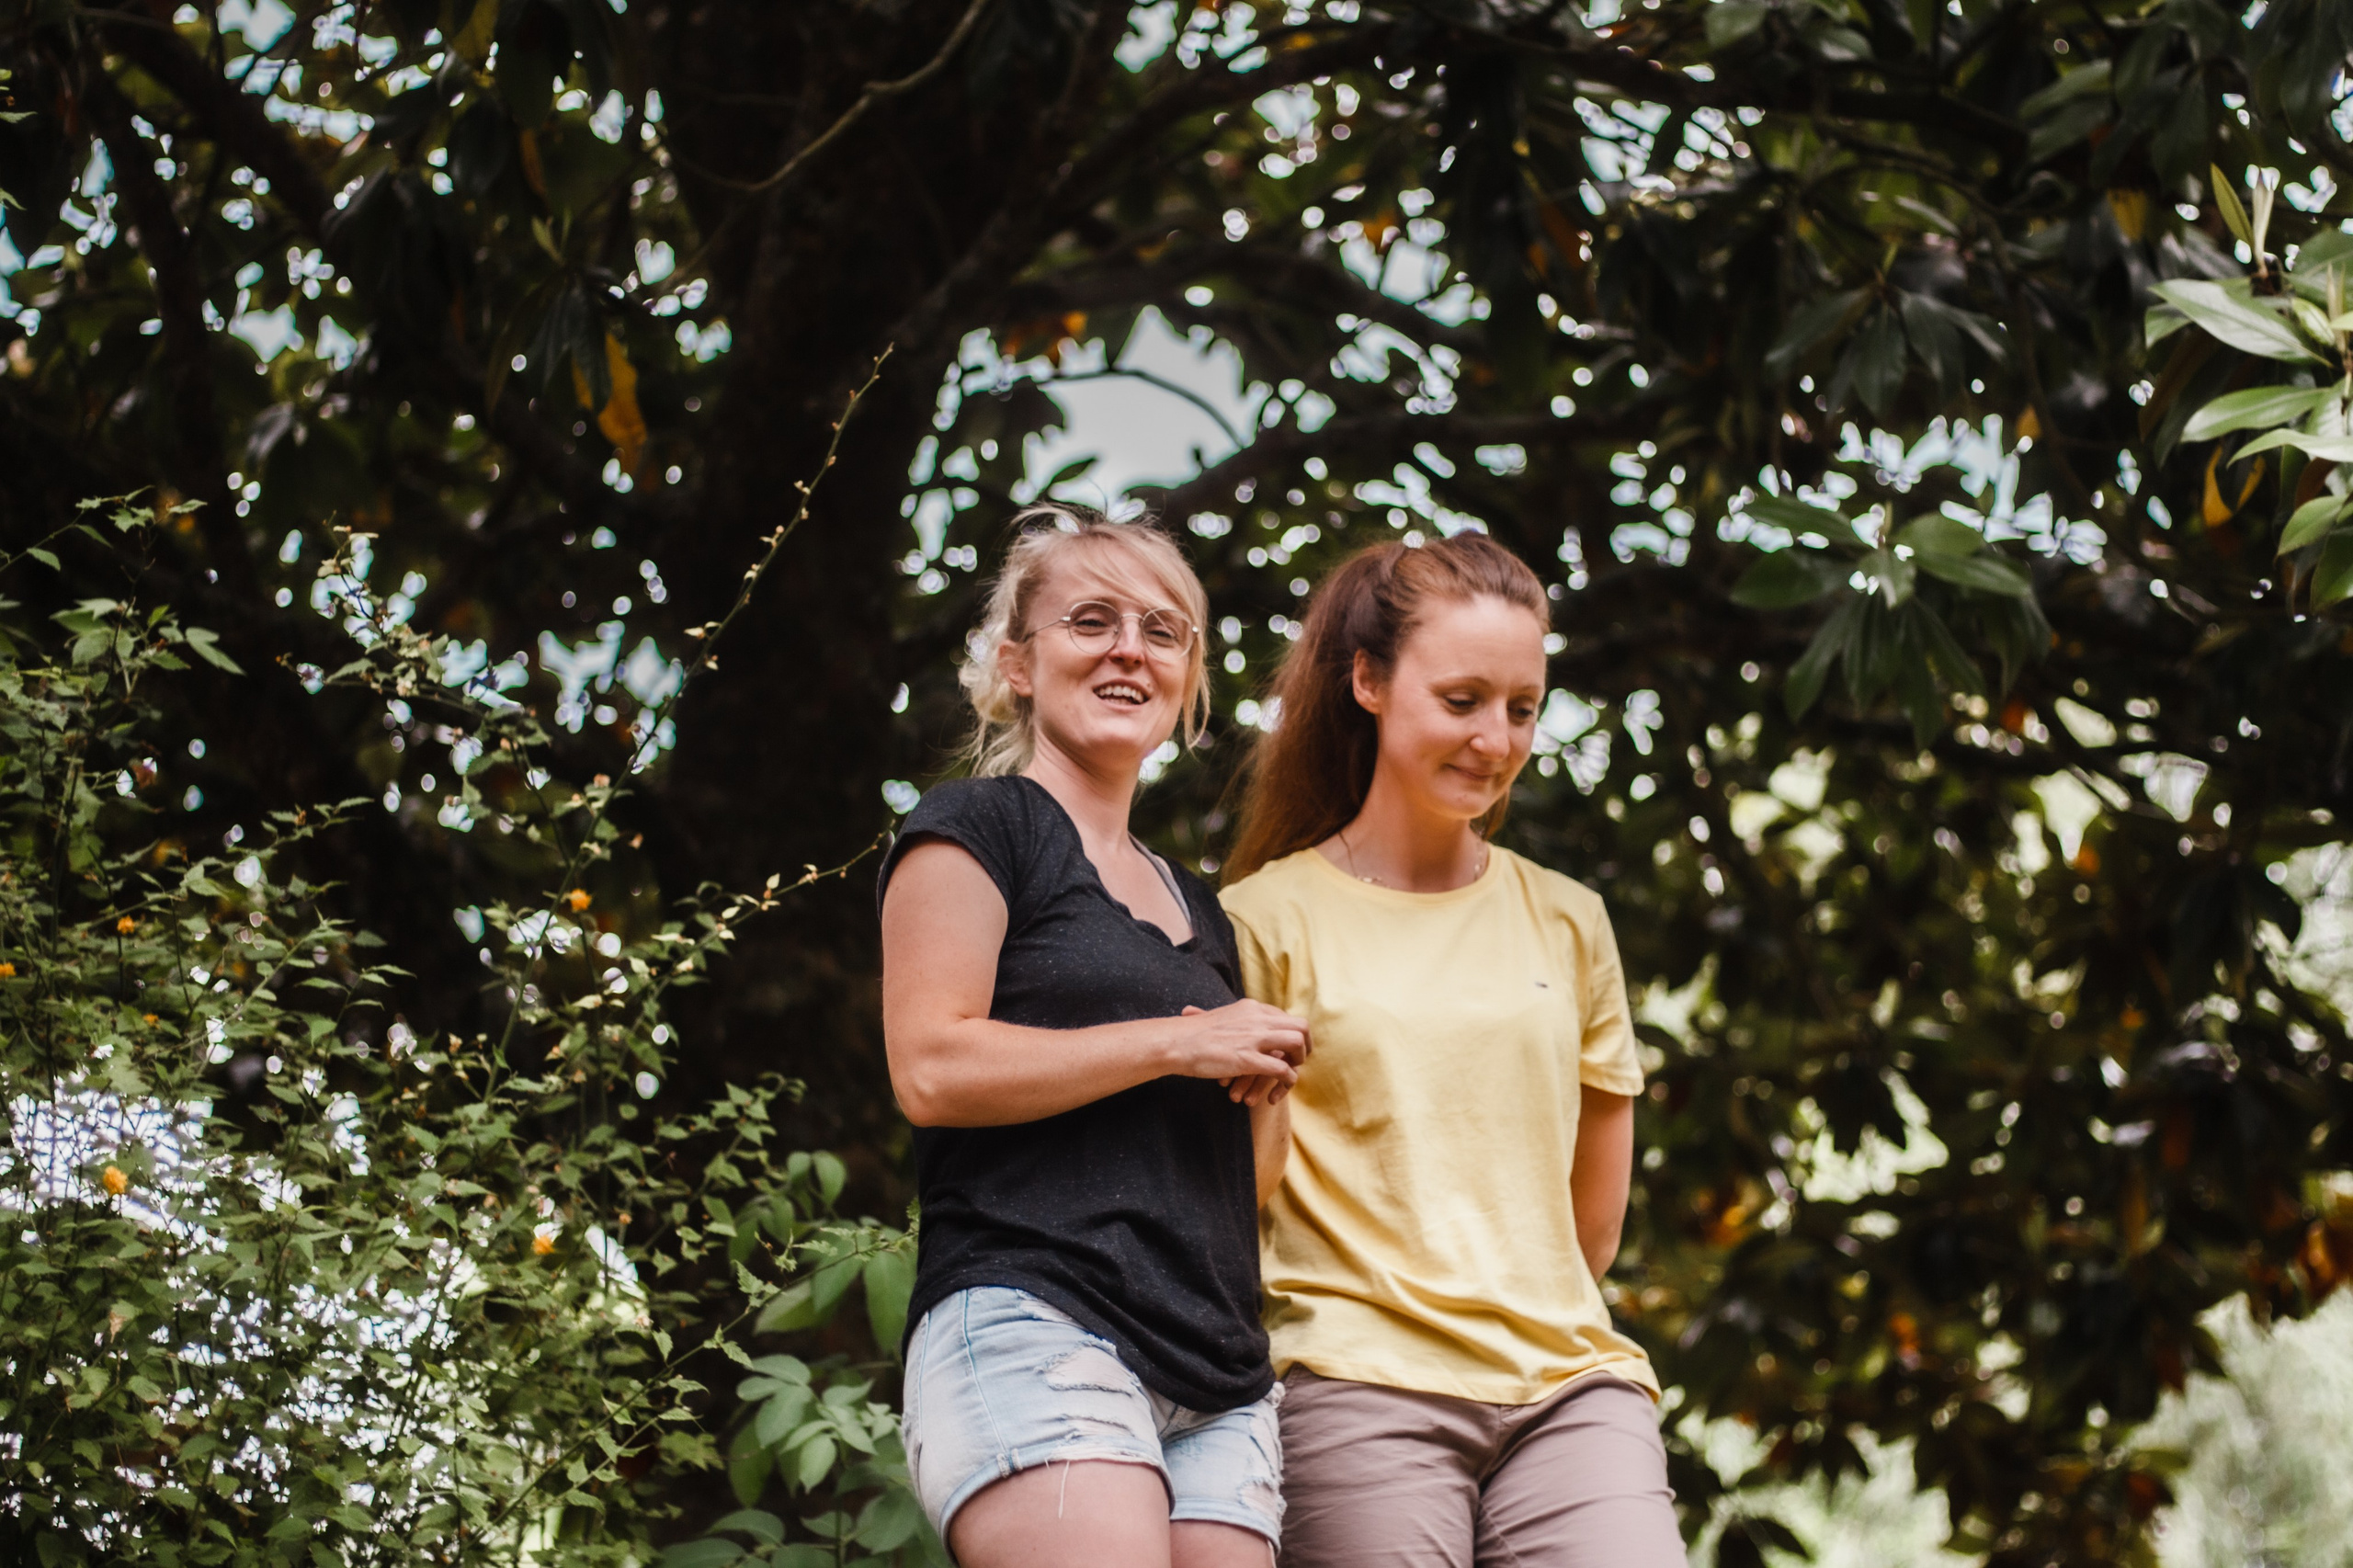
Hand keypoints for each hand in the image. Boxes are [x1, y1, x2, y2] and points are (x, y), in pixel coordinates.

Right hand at [1172, 1001, 1308, 1102]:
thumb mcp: (1221, 1018)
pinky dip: (1286, 1080)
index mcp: (1251, 1008)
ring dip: (1299, 1061)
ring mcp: (1253, 1038)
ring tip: (1290, 1073)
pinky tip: (1278, 1089)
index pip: (1287, 1017)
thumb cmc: (1193, 1034)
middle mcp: (1257, 1018)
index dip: (1293, 1034)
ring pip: (1296, 1043)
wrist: (1176, 1042)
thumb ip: (1239, 1021)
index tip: (1288, 1049)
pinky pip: (1281, 1069)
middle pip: (1301, 1026)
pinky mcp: (1247, 1059)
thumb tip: (1248, 1028)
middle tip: (1298, 1061)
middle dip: (1305, 1046)